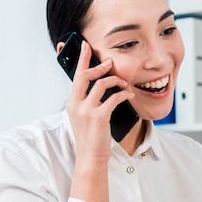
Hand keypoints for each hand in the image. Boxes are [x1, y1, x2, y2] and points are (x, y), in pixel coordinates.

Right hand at [65, 41, 132, 201]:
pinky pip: (113, 98)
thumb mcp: (83, 117)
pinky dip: (123, 95)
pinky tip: (128, 96)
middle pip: (85, 75)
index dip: (82, 59)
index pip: (76, 76)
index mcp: (72, 102)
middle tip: (110, 62)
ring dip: (116, 81)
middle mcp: (76, 104)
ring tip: (124, 84)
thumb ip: (87, 101)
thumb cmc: (90, 137)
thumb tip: (99, 86)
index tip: (85, 46)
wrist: (91, 156)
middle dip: (99, 65)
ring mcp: (87, 110)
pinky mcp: (99, 117)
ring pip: (102, 85)